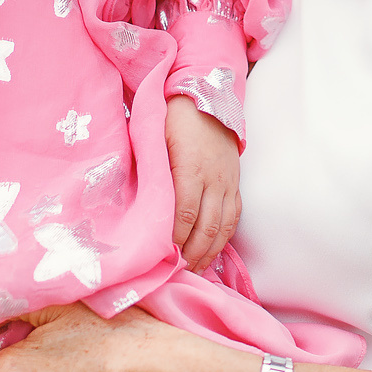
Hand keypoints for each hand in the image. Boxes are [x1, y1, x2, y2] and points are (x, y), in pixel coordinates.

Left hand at [164, 95, 239, 269]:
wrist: (207, 100)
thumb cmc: (174, 119)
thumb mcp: (156, 138)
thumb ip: (150, 168)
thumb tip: (136, 201)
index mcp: (191, 167)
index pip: (185, 212)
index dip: (176, 237)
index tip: (164, 255)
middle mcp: (214, 179)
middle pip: (207, 226)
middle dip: (193, 252)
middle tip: (178, 270)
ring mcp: (228, 183)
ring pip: (223, 226)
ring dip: (209, 251)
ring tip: (195, 269)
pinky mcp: (235, 184)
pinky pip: (234, 217)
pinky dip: (224, 238)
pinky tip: (213, 251)